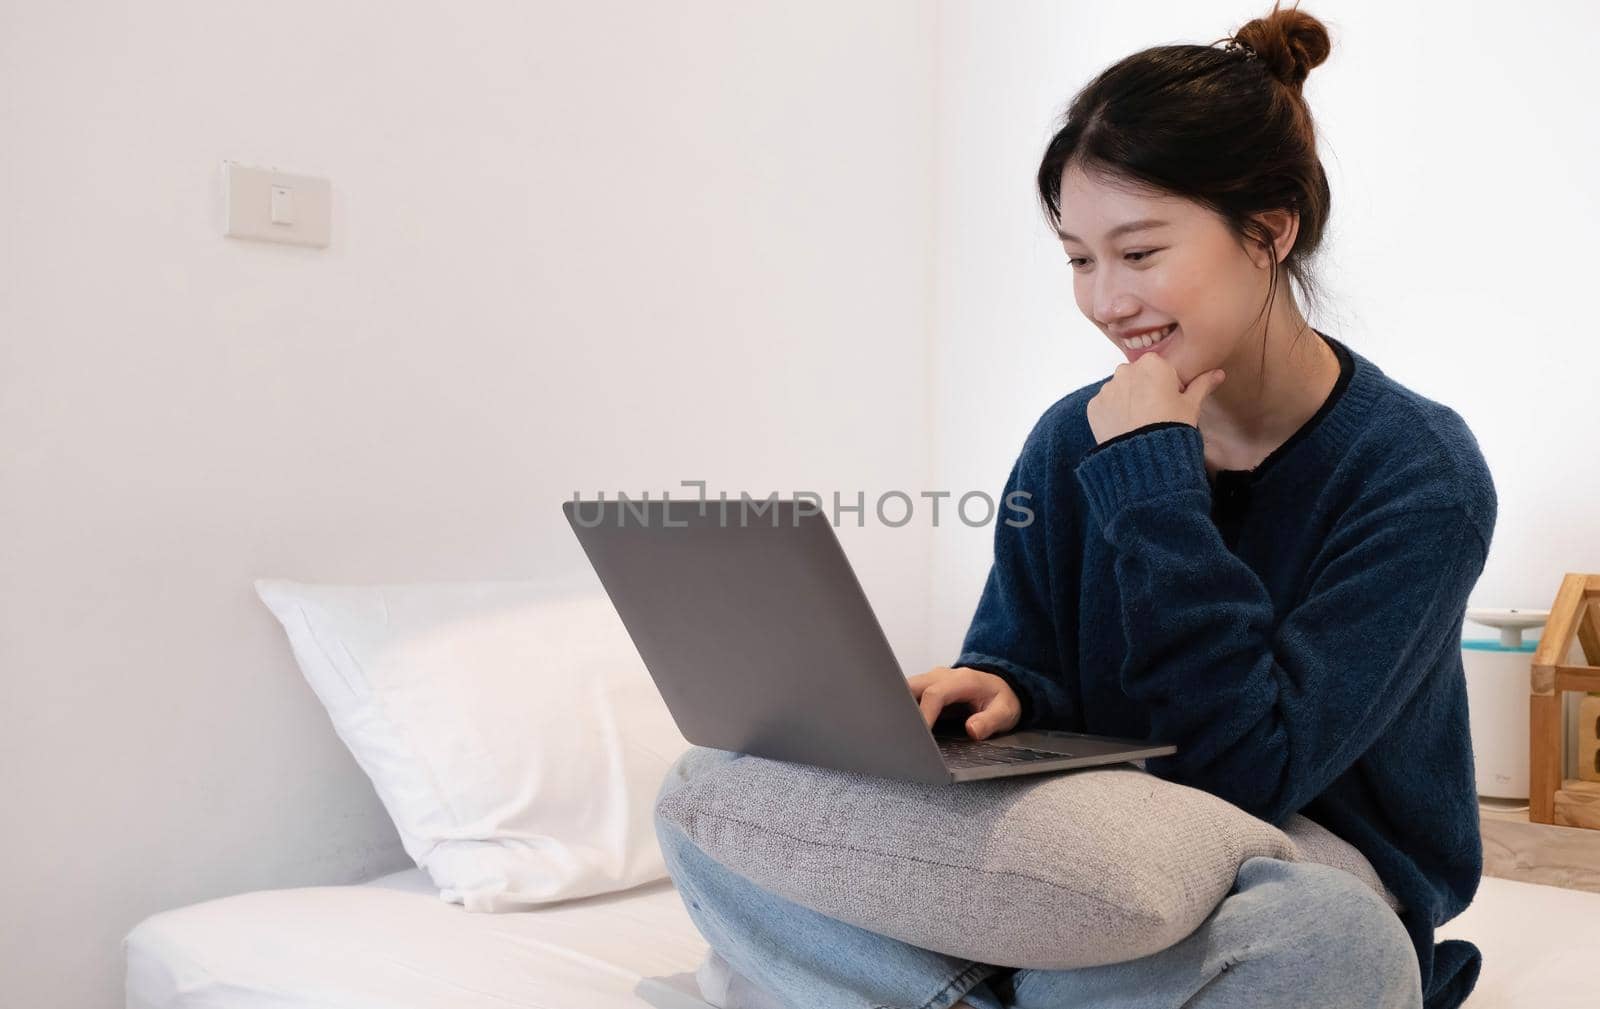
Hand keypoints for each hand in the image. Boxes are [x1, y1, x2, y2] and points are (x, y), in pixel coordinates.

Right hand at [906, 666, 1020, 739]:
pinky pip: (908, 696)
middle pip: (911, 687)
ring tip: (902, 732)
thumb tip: (972, 729)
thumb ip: (990, 721)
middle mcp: (942, 676)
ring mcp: (931, 680)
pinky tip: (906, 727)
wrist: (998, 685)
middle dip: (903, 709)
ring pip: (904, 690)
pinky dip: (904, 710)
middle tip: (902, 733)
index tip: (920, 735)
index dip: (924, 715)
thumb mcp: (1005, 712)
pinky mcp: (925, 688)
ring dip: (902, 709)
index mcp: (962, 680)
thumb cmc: (1000, 698)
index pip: (934, 694)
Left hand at [1086, 353, 1224, 445]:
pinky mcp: (1093, 406)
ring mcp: (1107, 388)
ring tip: (1139, 424)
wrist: (1144, 457)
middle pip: (1138, 376)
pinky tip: (1125, 429)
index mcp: (1152, 364)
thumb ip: (1202, 384)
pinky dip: (1113, 414)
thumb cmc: (1172, 426)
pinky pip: (1105, 406)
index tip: (1171, 402)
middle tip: (1156, 414)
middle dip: (1145, 390)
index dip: (1167, 385)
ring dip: (1128, 402)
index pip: (1161, 368)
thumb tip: (1219, 373)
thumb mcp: (1191, 405)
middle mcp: (1125, 370)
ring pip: (1120, 391)